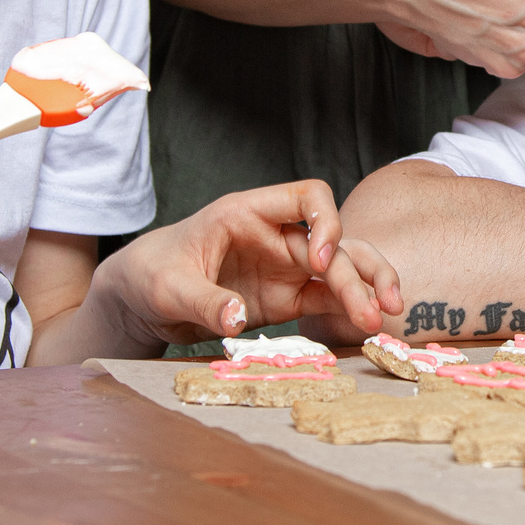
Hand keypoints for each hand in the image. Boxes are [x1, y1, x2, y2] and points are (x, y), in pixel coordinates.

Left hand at [96, 181, 402, 345]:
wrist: (140, 300)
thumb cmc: (150, 275)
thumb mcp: (168, 287)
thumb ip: (203, 301)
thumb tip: (236, 319)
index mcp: (248, 214)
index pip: (307, 196)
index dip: (325, 221)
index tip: (319, 259)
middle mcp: (275, 236)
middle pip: (336, 241)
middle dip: (362, 268)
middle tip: (381, 305)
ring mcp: (284, 268)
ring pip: (341, 269)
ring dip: (366, 289)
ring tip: (385, 318)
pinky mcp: (285, 298)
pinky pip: (326, 300)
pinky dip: (349, 311)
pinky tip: (367, 328)